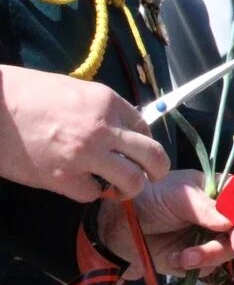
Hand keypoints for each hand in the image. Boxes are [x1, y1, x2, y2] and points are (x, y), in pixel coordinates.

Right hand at [0, 65, 169, 201]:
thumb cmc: (26, 95)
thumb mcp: (73, 90)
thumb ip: (101, 109)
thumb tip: (120, 128)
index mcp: (107, 101)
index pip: (144, 127)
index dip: (144, 141)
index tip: (137, 150)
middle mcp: (103, 129)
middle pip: (153, 155)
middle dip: (158, 169)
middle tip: (152, 175)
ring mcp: (85, 155)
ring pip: (132, 181)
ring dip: (130, 188)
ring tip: (121, 188)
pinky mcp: (62, 179)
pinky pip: (92, 194)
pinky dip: (89, 192)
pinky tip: (79, 184)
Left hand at [96, 169, 233, 277]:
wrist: (115, 225)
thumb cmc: (148, 197)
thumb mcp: (179, 196)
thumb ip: (207, 208)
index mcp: (222, 192)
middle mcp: (222, 216)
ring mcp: (210, 238)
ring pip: (229, 253)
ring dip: (210, 255)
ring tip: (184, 256)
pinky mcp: (196, 259)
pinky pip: (209, 268)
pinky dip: (194, 266)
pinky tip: (174, 258)